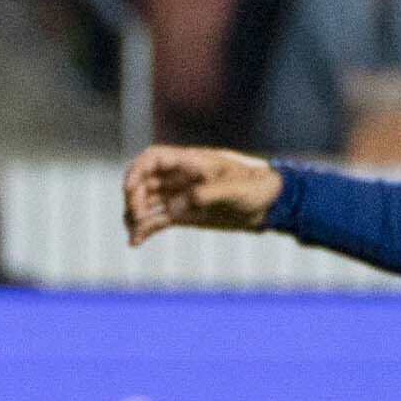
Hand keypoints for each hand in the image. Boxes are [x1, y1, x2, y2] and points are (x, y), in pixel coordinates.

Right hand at [122, 144, 282, 244]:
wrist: (271, 204)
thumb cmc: (256, 189)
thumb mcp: (233, 190)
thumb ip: (203, 196)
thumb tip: (172, 209)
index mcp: (191, 162)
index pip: (154, 159)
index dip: (136, 171)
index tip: (129, 189)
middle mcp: (181, 178)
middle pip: (144, 182)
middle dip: (134, 198)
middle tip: (136, 217)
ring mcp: (181, 197)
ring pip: (148, 202)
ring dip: (135, 216)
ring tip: (133, 233)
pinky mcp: (185, 215)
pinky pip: (158, 220)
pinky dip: (145, 229)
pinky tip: (135, 242)